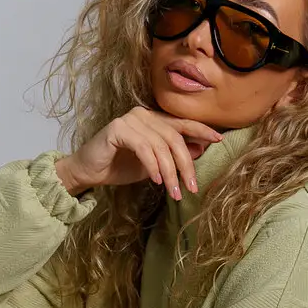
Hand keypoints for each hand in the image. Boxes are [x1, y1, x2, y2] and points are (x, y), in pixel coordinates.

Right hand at [56, 106, 223, 200]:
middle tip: (192, 187)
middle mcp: (143, 114)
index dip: (201, 130)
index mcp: (153, 119)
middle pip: (175, 137)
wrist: (88, 171)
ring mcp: (130, 119)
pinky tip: (157, 181)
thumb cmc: (120, 167)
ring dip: (170, 171)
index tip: (219, 140)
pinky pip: (143, 148)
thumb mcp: (154, 165)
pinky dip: (153, 166)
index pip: (182, 123)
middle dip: (186, 164)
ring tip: (174, 192)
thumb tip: (202, 149)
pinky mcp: (117, 129)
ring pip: (161, 145)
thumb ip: (173, 155)